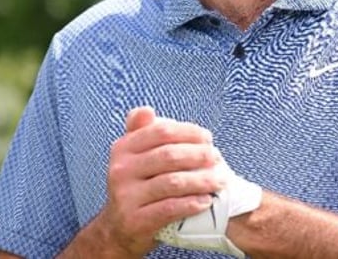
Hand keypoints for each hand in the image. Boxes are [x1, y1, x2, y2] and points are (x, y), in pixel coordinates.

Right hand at [97, 106, 224, 255]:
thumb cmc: (136, 185)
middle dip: (199, 155)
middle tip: (217, 158)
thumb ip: (143, 131)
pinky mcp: (135, 220)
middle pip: (169, 155)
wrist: (118, 229)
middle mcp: (120, 170)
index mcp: (123, 148)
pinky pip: (169, 208)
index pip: (161, 131)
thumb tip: (147, 110)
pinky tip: (206, 201)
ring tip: (219, 181)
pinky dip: (191, 203)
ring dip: (201, 180)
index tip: (208, 138)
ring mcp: (125, 196)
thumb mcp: (134, 156)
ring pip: (172, 182)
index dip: (189, 132)